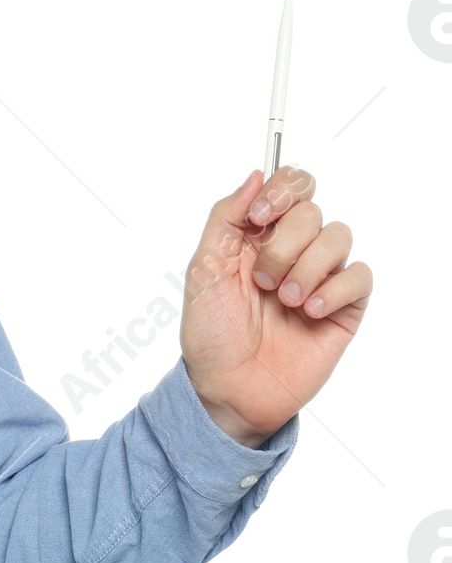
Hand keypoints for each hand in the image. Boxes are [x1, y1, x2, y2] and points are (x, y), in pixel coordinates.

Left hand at [180, 166, 371, 446]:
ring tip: (284, 301)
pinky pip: (359, 275)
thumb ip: (225, 217)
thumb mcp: (203, 269)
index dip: (282, 192)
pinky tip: (310, 311)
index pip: (290, 186)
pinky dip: (334, 289)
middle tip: (261, 281)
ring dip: (306, 268)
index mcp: (257, 236)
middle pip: (311, 210)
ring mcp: (320, 277)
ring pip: (337, 236)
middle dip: (283, 244)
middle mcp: (292, 251)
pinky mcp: (344, 306)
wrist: (229, 387)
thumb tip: (255, 175)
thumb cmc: (211, 334)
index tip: (259, 219)